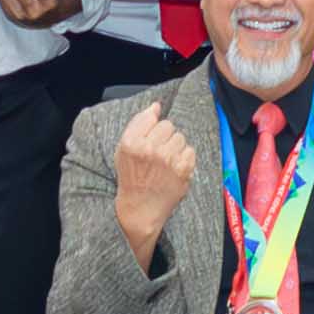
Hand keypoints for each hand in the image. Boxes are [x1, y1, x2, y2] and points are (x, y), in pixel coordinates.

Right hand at [107, 99, 202, 251]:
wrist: (141, 208)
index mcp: (132, 142)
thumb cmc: (131, 177)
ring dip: (175, 147)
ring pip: (180, 137)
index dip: (151, 128)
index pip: (152, 117)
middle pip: (168, 126)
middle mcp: (149, 149)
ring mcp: (168, 159)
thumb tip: (156, 106)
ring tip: (166, 162)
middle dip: (164, 137)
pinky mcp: (183, 169)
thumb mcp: (123, 149)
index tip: (149, 139)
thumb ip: (139, 123)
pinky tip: (174, 168)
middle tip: (157, 153)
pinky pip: (190, 150)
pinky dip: (184, 158)